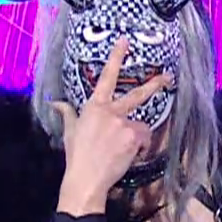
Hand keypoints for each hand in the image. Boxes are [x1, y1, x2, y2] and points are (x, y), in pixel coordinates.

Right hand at [52, 39, 170, 213]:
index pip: (106, 77)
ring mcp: (124, 125)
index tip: (125, 42)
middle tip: (167, 77)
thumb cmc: (77, 155)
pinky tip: (126, 155)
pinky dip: (138, 146)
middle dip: (154, 84)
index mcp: (95, 106)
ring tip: (119, 149)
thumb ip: (66, 112)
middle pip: (137, 94)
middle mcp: (111, 112)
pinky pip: (143, 139)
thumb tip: (55, 102)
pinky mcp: (134, 139)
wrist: (86, 178)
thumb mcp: (70, 130)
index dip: (116, 58)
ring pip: (139, 125)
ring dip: (135, 135)